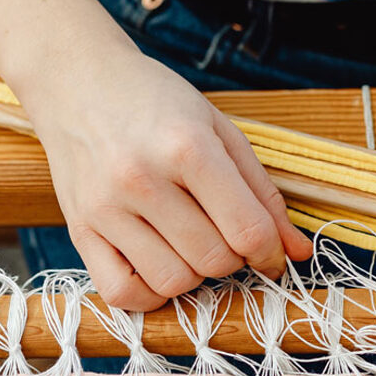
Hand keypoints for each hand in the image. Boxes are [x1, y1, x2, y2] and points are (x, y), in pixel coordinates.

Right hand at [18, 40, 312, 310]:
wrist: (78, 81)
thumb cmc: (156, 103)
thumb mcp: (219, 131)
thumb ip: (262, 193)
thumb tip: (297, 252)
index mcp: (187, 147)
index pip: (247, 230)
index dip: (270, 252)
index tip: (271, 253)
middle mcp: (142, 179)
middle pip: (214, 260)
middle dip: (233, 258)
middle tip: (224, 235)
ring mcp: (106, 207)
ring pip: (173, 282)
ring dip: (195, 276)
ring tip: (191, 244)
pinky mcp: (79, 229)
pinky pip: (122, 294)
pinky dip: (150, 294)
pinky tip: (159, 265)